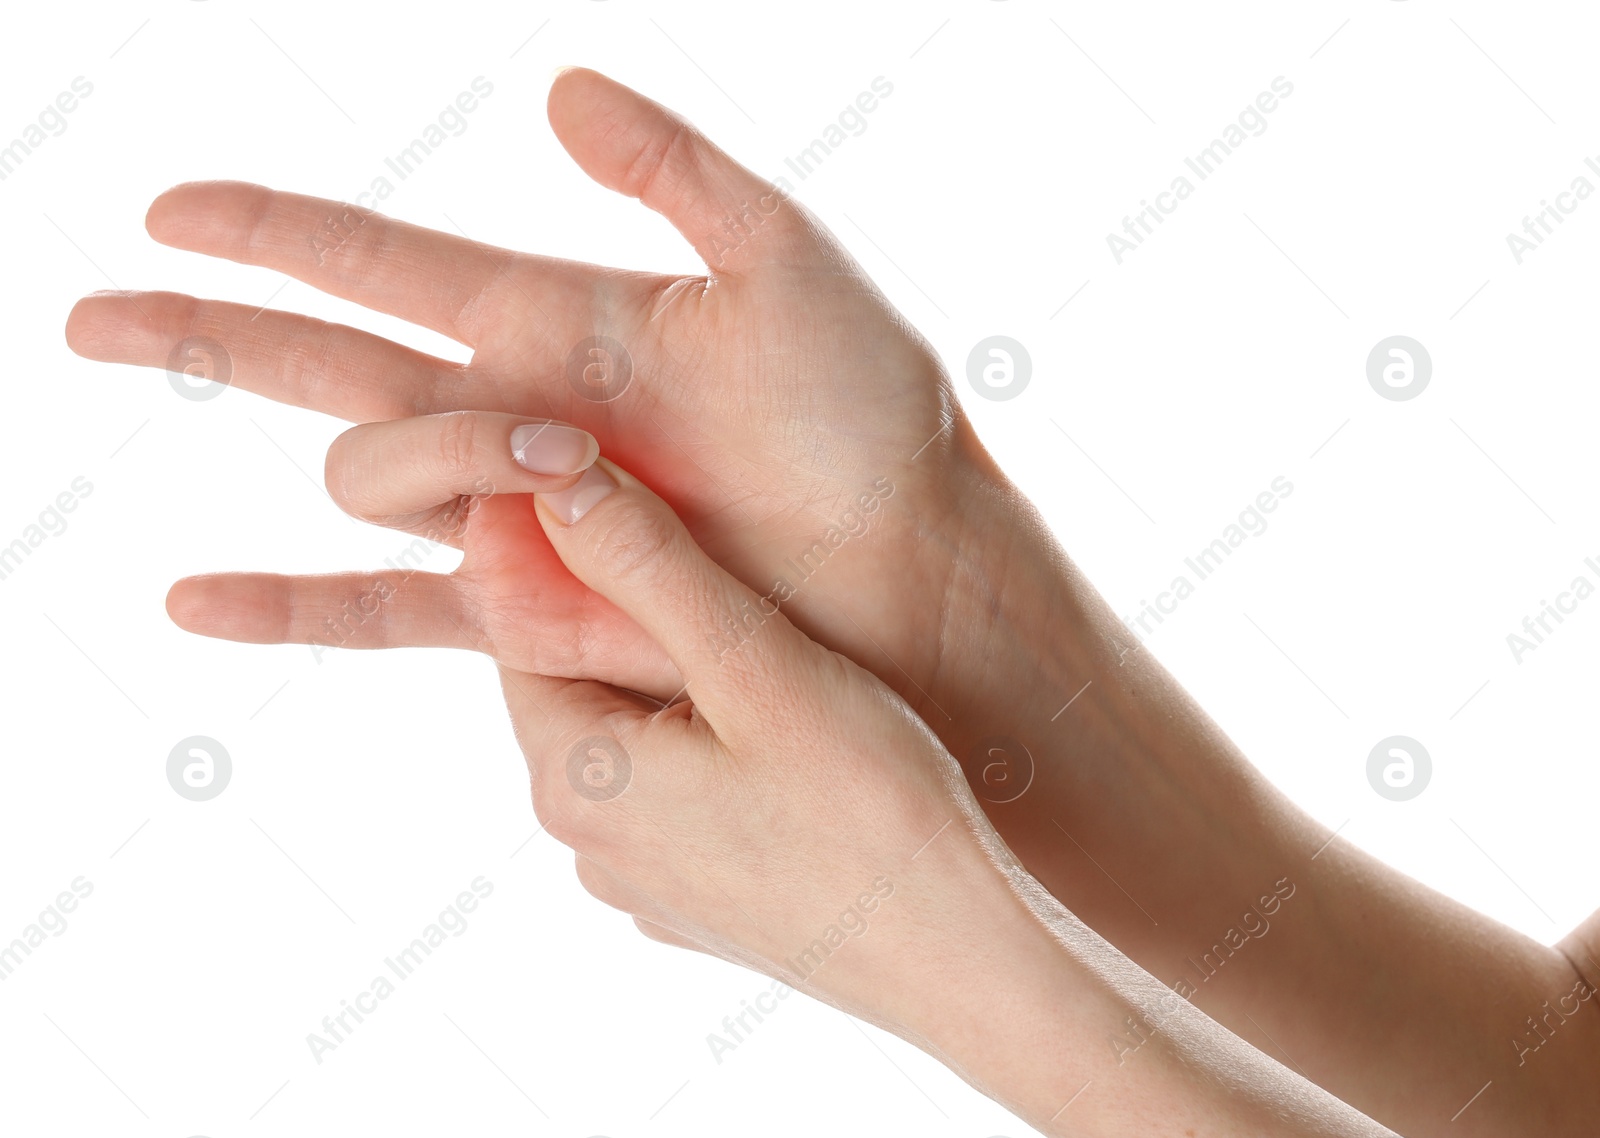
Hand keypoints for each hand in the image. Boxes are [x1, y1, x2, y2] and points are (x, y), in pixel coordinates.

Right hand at [66, 67, 976, 706]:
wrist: (907, 561)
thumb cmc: (867, 414)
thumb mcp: (784, 264)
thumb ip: (677, 173)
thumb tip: (554, 89)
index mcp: (553, 320)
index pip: (379, 262)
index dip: (275, 232)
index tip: (168, 206)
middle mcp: (509, 414)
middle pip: (319, 362)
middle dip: (206, 332)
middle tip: (85, 317)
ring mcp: (509, 517)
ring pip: (369, 476)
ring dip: (424, 462)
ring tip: (560, 464)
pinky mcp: (529, 611)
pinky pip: (386, 614)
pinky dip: (289, 607)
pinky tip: (190, 601)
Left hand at [440, 447, 1396, 1137]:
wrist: (971, 971)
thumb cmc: (873, 816)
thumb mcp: (757, 666)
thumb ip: (650, 568)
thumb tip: (555, 482)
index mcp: (574, 778)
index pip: (522, 632)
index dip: (561, 552)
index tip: (614, 487)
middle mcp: (590, 843)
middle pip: (581, 685)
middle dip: (627, 613)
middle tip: (698, 538)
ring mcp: (649, 885)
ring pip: (640, 739)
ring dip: (680, 679)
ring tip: (753, 625)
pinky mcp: (707, 907)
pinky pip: (685, 795)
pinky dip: (715, 744)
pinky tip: (788, 722)